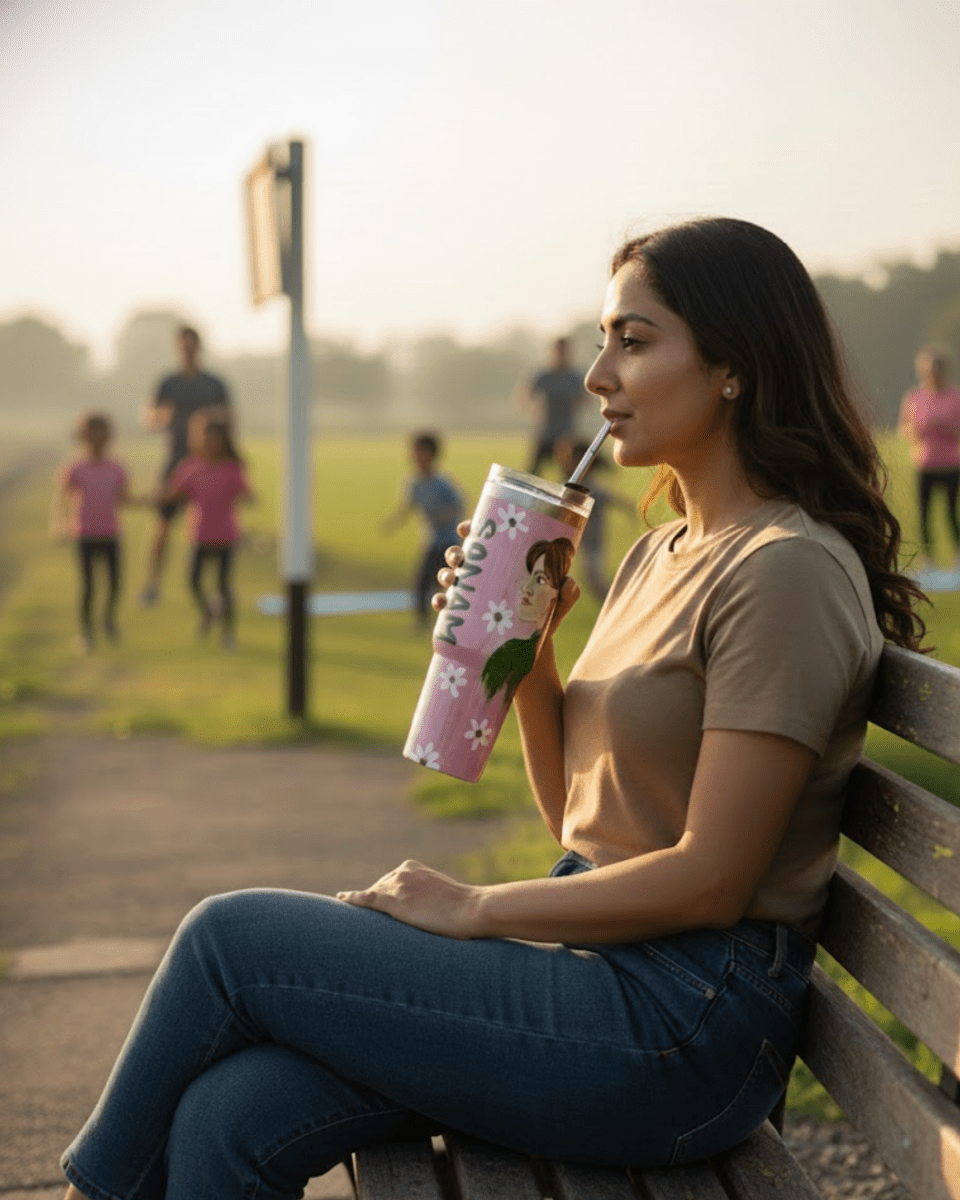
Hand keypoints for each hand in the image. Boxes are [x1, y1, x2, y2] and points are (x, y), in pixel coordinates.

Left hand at [337, 859, 483, 938]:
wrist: (471, 909)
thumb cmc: (462, 907)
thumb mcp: (440, 894)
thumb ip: (424, 895)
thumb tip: (421, 909)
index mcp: (412, 867)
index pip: (388, 884)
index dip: (382, 897)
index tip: (374, 906)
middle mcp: (401, 873)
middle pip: (377, 890)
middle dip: (373, 904)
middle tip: (367, 921)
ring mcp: (397, 886)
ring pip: (371, 897)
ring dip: (362, 906)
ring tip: (353, 921)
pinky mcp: (394, 902)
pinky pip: (366, 900)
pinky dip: (352, 899)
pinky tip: (341, 900)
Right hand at [431, 519, 580, 637]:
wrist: (531, 654)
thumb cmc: (543, 621)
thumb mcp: (557, 605)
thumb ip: (566, 593)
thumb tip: (569, 582)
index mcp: (502, 566)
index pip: (483, 542)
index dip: (471, 530)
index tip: (467, 528)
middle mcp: (483, 578)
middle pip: (461, 557)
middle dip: (455, 553)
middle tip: (460, 558)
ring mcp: (471, 597)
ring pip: (449, 577)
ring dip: (445, 574)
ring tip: (451, 578)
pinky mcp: (463, 617)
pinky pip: (445, 606)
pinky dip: (438, 601)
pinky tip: (441, 602)